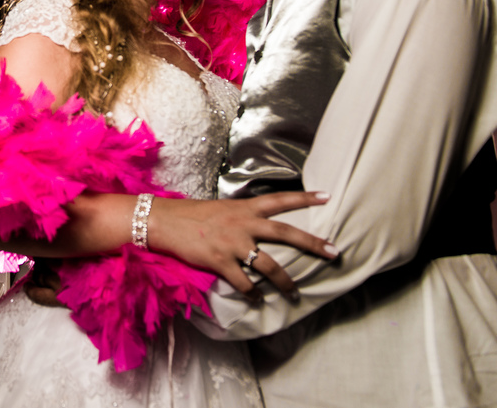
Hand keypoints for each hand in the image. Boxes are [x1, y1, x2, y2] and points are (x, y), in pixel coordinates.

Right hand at [147, 191, 337, 300]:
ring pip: (269, 265)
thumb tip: (257, 226)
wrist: (163, 221)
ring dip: (285, 282)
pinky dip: (253, 293)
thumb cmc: (190, 215)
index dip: (304, 198)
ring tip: (295, 294)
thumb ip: (241, 217)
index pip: (280, 200)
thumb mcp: (221, 209)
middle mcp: (243, 224)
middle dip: (312, 243)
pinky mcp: (220, 261)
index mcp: (244, 208)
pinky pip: (243, 282)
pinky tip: (258, 300)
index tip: (326, 197)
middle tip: (333, 252)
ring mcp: (233, 243)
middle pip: (286, 233)